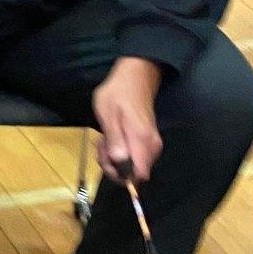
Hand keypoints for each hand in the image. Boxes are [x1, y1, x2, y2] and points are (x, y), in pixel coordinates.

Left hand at [92, 56, 162, 181]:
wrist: (134, 78)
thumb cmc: (118, 94)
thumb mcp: (108, 115)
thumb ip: (115, 141)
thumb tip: (120, 165)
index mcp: (142, 141)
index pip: (138, 175)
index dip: (120, 175)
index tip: (107, 161)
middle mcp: (151, 147)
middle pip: (135, 173)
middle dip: (113, 166)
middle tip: (101, 146)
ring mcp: (151, 145)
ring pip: (133, 166)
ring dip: (114, 159)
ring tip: (104, 140)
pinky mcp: (147, 142)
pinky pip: (134, 157)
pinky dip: (120, 152)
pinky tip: (111, 139)